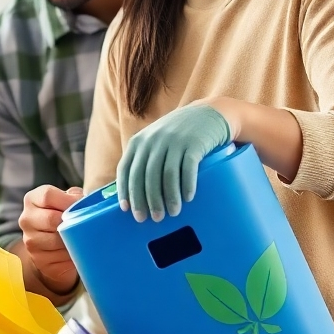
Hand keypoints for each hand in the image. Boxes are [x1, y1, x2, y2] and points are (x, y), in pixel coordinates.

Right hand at [18, 185, 82, 294]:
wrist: (48, 242)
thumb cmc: (62, 215)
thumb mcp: (66, 200)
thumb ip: (75, 196)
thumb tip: (89, 204)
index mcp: (32, 199)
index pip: (48, 196)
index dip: (68, 201)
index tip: (81, 206)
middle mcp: (27, 219)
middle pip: (51, 219)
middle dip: (71, 222)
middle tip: (85, 224)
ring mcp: (30, 240)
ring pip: (56, 240)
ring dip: (72, 240)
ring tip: (82, 237)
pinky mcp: (38, 260)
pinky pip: (59, 258)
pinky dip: (71, 254)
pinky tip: (76, 250)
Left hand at [117, 104, 229, 222]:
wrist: (208, 114)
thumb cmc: (177, 135)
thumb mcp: (155, 141)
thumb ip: (142, 160)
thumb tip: (132, 194)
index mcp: (139, 141)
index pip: (126, 169)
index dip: (126, 191)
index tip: (127, 210)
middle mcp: (154, 140)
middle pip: (146, 176)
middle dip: (146, 200)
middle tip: (151, 219)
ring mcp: (174, 140)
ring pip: (166, 175)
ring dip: (168, 197)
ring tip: (171, 213)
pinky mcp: (194, 143)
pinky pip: (188, 168)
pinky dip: (186, 185)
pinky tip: (188, 198)